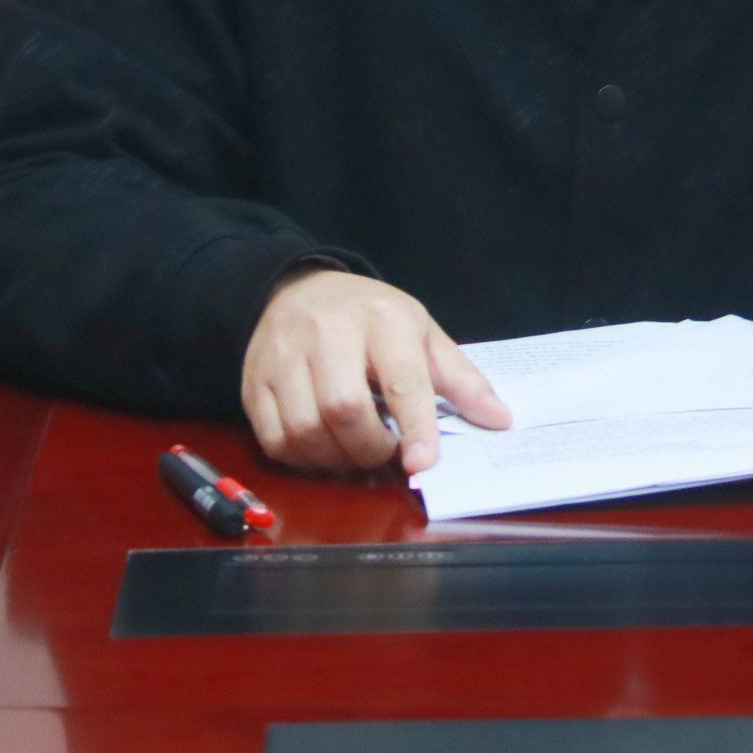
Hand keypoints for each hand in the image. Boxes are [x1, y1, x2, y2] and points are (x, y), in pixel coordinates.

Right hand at [239, 268, 510, 474]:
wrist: (300, 289)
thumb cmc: (370, 317)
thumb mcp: (421, 333)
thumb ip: (460, 379)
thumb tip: (499, 420)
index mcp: (381, 316)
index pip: (402, 378)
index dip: (415, 426)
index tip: (422, 463)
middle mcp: (326, 331)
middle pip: (344, 408)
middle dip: (371, 448)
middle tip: (386, 452)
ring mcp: (282, 355)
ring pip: (305, 429)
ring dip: (336, 458)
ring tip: (355, 450)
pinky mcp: (253, 380)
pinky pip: (274, 439)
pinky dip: (303, 458)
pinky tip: (323, 447)